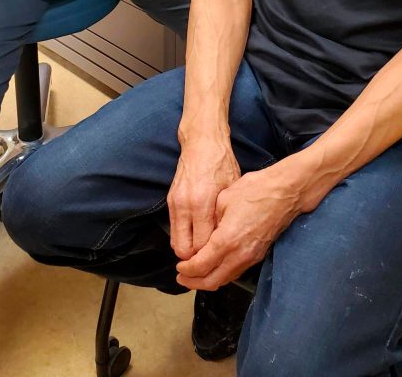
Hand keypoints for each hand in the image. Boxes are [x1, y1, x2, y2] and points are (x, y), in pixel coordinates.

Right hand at [168, 138, 240, 261]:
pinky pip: (173, 228)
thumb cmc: (222, 163)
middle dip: (195, 258)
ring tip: (203, 249)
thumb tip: (223, 239)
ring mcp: (175, 203)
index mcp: (202, 203)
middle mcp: (185, 205)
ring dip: (187, 248)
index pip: (201, 245)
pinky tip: (195, 234)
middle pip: (183, 249)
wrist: (202, 142)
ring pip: (175, 241)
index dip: (209, 256)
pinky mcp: (170, 200)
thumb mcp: (231, 189)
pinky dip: (182, 236)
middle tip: (209, 258)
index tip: (218, 258)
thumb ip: (224, 216)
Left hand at [175, 166, 299, 290]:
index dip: (187, 269)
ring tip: (196, 275)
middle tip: (182, 278)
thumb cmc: (255, 190)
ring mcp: (251, 257)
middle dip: (194, 282)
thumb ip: (211, 221)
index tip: (179, 266)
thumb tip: (204, 234)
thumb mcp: (224, 199)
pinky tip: (215, 266)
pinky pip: (236, 272)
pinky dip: (222, 274)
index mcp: (226, 240)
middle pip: (212, 281)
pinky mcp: (258, 255)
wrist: (286, 193)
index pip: (201, 266)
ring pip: (225, 279)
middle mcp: (239, 255)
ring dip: (208, 280)